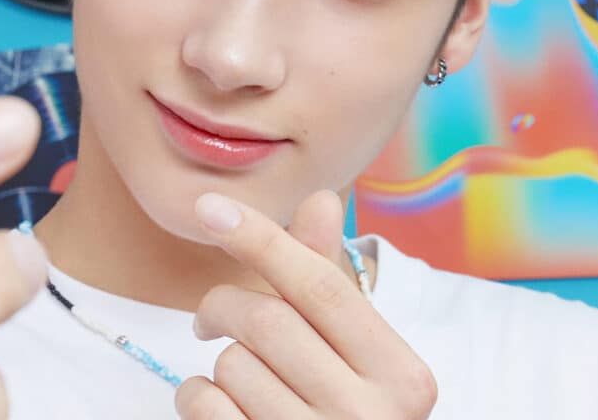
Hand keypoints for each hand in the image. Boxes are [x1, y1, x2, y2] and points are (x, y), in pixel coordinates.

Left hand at [177, 190, 437, 419]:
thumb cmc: (345, 415)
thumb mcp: (355, 356)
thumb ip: (329, 281)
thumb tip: (320, 199)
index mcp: (401, 376)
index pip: (319, 286)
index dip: (261, 238)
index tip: (210, 207)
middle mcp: (369, 417)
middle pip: (266, 321)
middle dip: (224, 307)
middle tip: (212, 318)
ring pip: (230, 364)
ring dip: (216, 363)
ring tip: (237, 379)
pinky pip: (205, 406)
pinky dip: (196, 397)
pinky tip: (221, 407)